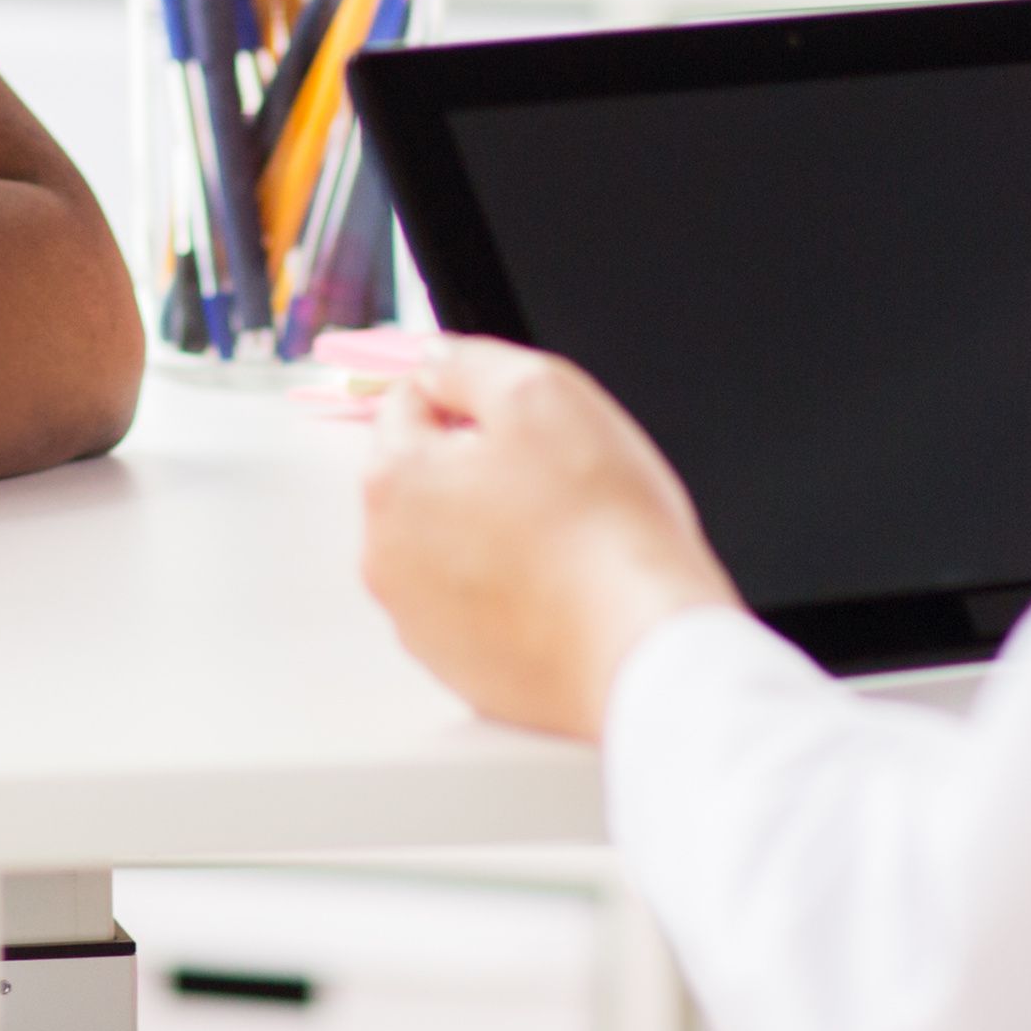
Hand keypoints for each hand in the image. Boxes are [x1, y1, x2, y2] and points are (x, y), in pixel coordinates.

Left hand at [359, 340, 740, 739]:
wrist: (645, 648)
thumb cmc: (600, 524)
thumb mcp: (541, 392)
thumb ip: (469, 363)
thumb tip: (435, 361)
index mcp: (392, 481)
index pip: (409, 401)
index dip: (473, 397)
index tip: (524, 418)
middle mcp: (385, 557)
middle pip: (426, 477)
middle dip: (479, 465)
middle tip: (555, 479)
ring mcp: (419, 622)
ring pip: (451, 544)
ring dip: (492, 530)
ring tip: (563, 540)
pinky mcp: (459, 669)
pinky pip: (477, 607)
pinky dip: (510, 593)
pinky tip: (562, 590)